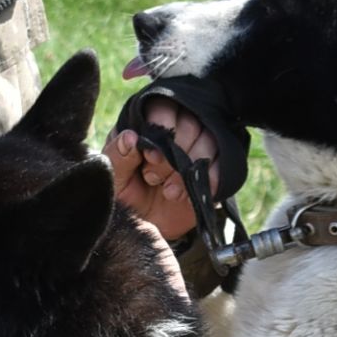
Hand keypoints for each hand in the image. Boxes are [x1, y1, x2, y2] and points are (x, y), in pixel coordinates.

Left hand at [106, 98, 218, 243]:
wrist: (147, 228)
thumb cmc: (126, 197)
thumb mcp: (114, 179)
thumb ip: (117, 156)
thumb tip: (130, 137)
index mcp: (149, 125)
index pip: (164, 108)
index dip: (160, 128)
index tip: (148, 156)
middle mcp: (176, 132)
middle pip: (189, 124)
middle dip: (172, 154)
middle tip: (153, 178)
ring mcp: (198, 149)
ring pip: (208, 141)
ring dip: (188, 169)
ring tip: (169, 192)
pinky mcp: (213, 170)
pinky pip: (222, 164)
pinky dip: (209, 179)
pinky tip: (190, 194)